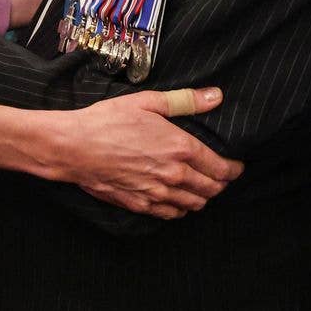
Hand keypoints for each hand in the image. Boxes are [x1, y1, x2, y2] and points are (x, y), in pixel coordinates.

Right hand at [60, 88, 242, 218]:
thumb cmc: (107, 121)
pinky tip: (178, 200)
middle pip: (211, 189)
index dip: (233, 169)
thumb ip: (184, 101)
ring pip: (194, 204)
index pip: (220, 168)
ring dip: (202, 197)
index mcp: (180, 148)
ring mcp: (157, 194)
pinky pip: (172, 214)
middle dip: (221, 184)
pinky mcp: (141, 205)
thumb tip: (215, 96)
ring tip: (202, 188)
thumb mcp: (146, 102)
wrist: (74, 148)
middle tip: (221, 176)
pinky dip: (181, 208)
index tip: (236, 166)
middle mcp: (173, 175)